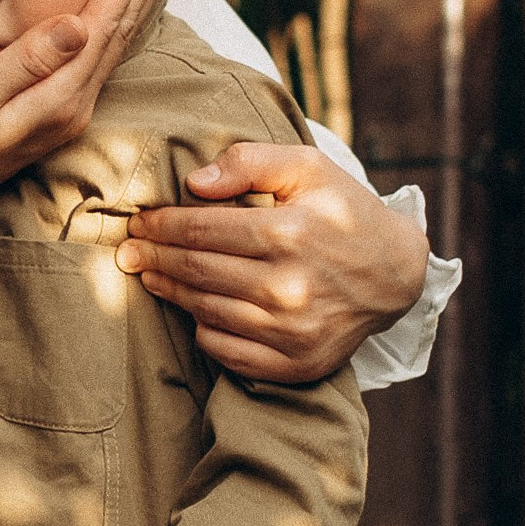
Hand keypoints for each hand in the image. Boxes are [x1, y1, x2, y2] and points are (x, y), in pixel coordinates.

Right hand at [0, 0, 174, 318]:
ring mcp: (69, 111)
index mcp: (58, 97)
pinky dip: (119, 20)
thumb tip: (76, 24)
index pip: (102, 24)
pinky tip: (123, 7)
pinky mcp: (57, 111)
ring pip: (116, 43)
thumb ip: (24, 61)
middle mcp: (75, 105)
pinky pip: (101, 55)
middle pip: (121, 30)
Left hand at [118, 141, 429, 382]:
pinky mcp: (296, 364)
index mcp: (289, 234)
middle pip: (196, 272)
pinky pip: (227, 351)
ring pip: (205, 312)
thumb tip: (195, 182)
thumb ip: (250, 161)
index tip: (139, 221)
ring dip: (170, 292)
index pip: (200, 230)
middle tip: (128, 250)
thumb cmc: (343, 211)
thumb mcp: (308, 167)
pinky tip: (195, 310)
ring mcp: (292, 331)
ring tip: (150, 275)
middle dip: (154, 258)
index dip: (161, 225)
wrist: (396, 274)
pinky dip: (204, 331)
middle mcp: (289, 287)